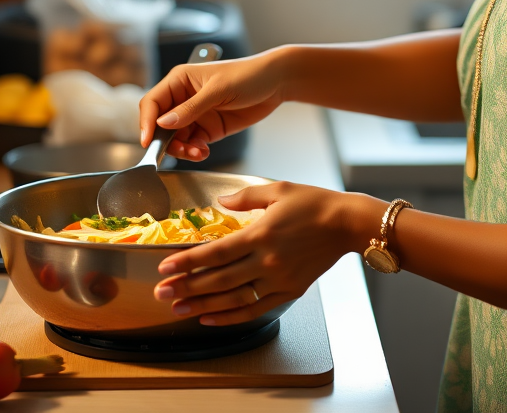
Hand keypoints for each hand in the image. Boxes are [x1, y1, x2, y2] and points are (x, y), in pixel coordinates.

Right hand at [139, 48, 289, 161]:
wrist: (277, 82)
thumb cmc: (248, 75)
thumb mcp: (218, 90)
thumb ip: (190, 108)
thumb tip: (162, 123)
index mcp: (180, 80)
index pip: (152, 102)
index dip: (146, 122)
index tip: (147, 142)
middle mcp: (184, 98)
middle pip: (161, 125)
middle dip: (167, 141)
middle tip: (180, 151)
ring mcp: (197, 114)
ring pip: (176, 138)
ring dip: (182, 149)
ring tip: (197, 153)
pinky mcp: (209, 128)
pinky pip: (193, 144)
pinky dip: (194, 151)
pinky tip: (203, 152)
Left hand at [151, 183, 384, 324]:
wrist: (345, 223)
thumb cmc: (313, 202)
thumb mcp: (278, 189)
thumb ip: (246, 195)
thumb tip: (221, 201)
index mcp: (260, 234)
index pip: (216, 252)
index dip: (188, 261)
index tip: (165, 267)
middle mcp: (266, 261)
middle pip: (218, 279)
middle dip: (186, 286)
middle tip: (161, 292)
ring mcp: (277, 279)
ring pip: (233, 299)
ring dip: (202, 305)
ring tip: (178, 308)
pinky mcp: (288, 291)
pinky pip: (254, 309)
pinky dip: (230, 316)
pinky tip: (211, 317)